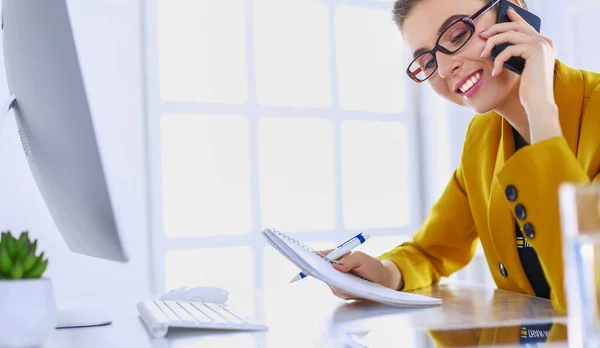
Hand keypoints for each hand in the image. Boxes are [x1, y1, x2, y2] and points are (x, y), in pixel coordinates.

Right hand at [318, 249, 402, 300]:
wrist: (382, 281)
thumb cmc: (372, 266)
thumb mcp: (362, 258)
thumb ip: (350, 260)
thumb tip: (336, 266)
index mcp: (337, 257)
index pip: (321, 255)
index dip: (314, 257)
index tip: (310, 258)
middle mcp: (334, 269)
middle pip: (322, 271)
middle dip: (325, 273)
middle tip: (332, 274)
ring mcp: (336, 281)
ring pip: (330, 283)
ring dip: (338, 283)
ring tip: (349, 282)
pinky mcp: (341, 292)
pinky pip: (338, 291)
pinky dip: (344, 290)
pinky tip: (352, 289)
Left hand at [479, 7, 560, 141]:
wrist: (538, 102)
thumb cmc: (530, 89)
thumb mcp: (522, 67)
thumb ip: (518, 53)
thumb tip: (501, 42)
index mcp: (545, 43)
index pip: (526, 26)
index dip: (515, 18)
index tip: (505, 12)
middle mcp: (545, 41)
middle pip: (515, 27)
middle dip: (496, 29)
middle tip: (482, 35)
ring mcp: (541, 44)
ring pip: (509, 35)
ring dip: (492, 44)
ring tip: (484, 55)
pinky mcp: (535, 50)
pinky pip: (508, 49)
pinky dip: (498, 60)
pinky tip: (496, 72)